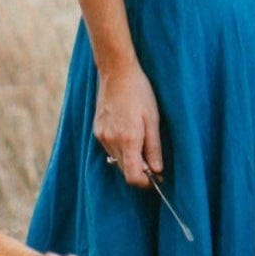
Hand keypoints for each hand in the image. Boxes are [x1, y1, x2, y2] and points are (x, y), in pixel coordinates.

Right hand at [95, 60, 162, 187]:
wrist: (116, 72)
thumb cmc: (140, 92)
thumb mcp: (153, 120)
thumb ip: (154, 148)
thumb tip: (157, 171)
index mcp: (128, 139)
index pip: (133, 176)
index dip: (145, 183)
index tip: (156, 179)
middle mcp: (110, 141)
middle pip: (124, 171)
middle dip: (140, 171)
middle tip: (154, 163)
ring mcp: (101, 136)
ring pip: (117, 160)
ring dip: (130, 159)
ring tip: (143, 143)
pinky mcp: (97, 130)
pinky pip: (110, 149)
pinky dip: (121, 149)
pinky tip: (130, 134)